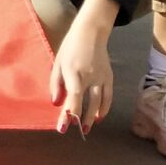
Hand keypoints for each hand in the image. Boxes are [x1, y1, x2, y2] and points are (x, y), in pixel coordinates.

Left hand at [49, 0, 117, 133]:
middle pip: (87, 102)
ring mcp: (101, 77)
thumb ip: (56, 84)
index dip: (69, 113)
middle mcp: (89, 76)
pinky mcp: (109, 77)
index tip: (64, 127)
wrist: (90, 34)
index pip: (73, 98)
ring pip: (100, 101)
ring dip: (93, 116)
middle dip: (81, 118)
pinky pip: (109, 96)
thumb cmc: (70, 49)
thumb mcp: (57, 64)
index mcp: (74, 73)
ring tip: (87, 128)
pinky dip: (105, 107)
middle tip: (77, 130)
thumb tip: (57, 103)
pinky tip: (100, 116)